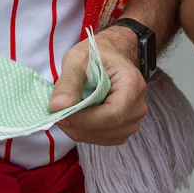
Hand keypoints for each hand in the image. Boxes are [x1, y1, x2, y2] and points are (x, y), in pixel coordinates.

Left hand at [49, 26, 147, 145]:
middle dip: (77, 125)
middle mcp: (138, 105)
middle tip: (56, 112)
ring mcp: (134, 119)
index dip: (85, 119)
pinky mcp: (125, 128)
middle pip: (108, 128)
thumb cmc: (96, 53)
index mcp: (132, 84)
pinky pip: (104, 139)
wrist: (112, 55)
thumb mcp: (77, 59)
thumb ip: (68, 83)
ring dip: (79, 130)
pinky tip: (76, 118)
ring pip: (104, 136)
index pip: (112, 114)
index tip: (61, 113)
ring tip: (65, 113)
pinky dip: (85, 133)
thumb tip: (57, 107)